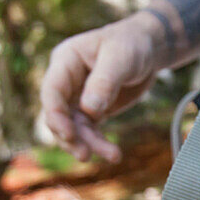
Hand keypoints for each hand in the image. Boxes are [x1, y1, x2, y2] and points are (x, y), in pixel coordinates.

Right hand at [41, 11, 168, 161]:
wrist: (148, 48)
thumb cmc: (131, 43)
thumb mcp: (120, 57)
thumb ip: (104, 82)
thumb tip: (89, 110)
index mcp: (66, 61)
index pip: (52, 91)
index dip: (56, 115)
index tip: (68, 134)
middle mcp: (67, 81)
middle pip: (59, 115)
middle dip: (71, 136)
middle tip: (85, 155)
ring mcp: (77, 97)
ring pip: (74, 127)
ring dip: (89, 144)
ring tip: (113, 155)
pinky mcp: (92, 110)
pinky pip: (89, 131)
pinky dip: (99, 143)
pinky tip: (113, 154)